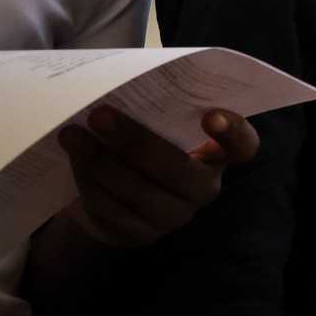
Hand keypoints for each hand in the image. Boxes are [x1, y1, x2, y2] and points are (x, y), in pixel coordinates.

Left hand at [55, 105, 260, 246]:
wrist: (110, 193)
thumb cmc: (139, 144)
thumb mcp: (153, 124)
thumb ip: (154, 108)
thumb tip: (121, 80)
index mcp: (217, 153)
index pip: (244, 146)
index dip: (234, 133)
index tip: (210, 115)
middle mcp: (204, 187)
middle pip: (179, 171)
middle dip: (135, 142)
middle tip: (99, 115)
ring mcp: (174, 216)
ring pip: (138, 193)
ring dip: (100, 162)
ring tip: (72, 135)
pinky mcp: (141, 235)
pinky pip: (113, 211)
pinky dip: (89, 184)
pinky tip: (75, 161)